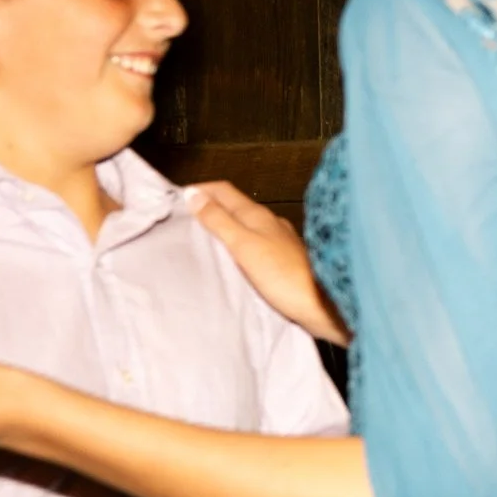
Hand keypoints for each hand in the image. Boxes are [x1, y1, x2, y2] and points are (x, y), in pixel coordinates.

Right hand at [188, 182, 350, 345]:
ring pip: (243, 225)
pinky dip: (235, 245)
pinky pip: (252, 245)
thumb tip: (193, 193)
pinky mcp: (282, 262)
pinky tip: (228, 259)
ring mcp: (278, 242)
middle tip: (180, 219)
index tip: (173, 198)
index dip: (200, 189)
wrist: (322, 307)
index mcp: (259, 215)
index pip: (224, 191)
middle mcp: (270, 223)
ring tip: (198, 238)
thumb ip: (220, 220)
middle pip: (233, 206)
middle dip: (207, 207)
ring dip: (221, 227)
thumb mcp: (244, 245)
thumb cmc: (283, 275)